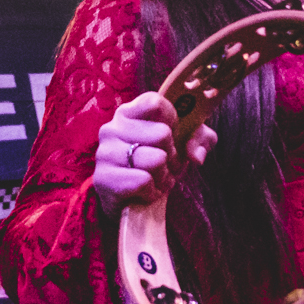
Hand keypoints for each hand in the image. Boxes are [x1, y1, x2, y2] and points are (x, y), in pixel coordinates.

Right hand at [91, 92, 215, 218]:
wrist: (131, 200)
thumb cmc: (157, 163)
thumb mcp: (183, 145)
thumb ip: (200, 138)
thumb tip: (196, 155)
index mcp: (129, 112)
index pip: (156, 103)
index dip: (173, 120)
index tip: (172, 135)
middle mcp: (112, 127)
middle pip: (163, 134)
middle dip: (173, 156)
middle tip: (165, 164)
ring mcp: (105, 152)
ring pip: (156, 159)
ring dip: (164, 176)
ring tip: (156, 179)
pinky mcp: (103, 178)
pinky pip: (143, 181)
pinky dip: (152, 191)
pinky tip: (145, 192)